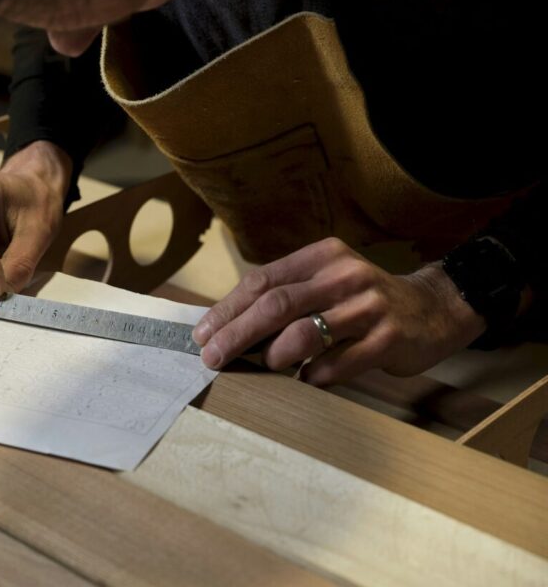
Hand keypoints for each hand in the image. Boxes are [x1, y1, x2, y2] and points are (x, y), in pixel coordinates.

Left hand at [191, 237, 486, 384]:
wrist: (434, 308)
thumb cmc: (363, 299)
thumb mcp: (327, 281)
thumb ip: (287, 295)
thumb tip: (227, 326)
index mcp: (321, 257)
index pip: (262, 280)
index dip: (228, 309)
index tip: (202, 333)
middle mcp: (343, 276)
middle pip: (276, 305)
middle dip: (237, 334)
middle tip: (212, 357)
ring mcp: (368, 307)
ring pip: (305, 333)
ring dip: (275, 355)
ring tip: (264, 366)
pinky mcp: (389, 339)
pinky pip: (339, 363)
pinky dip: (315, 376)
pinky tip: (305, 380)